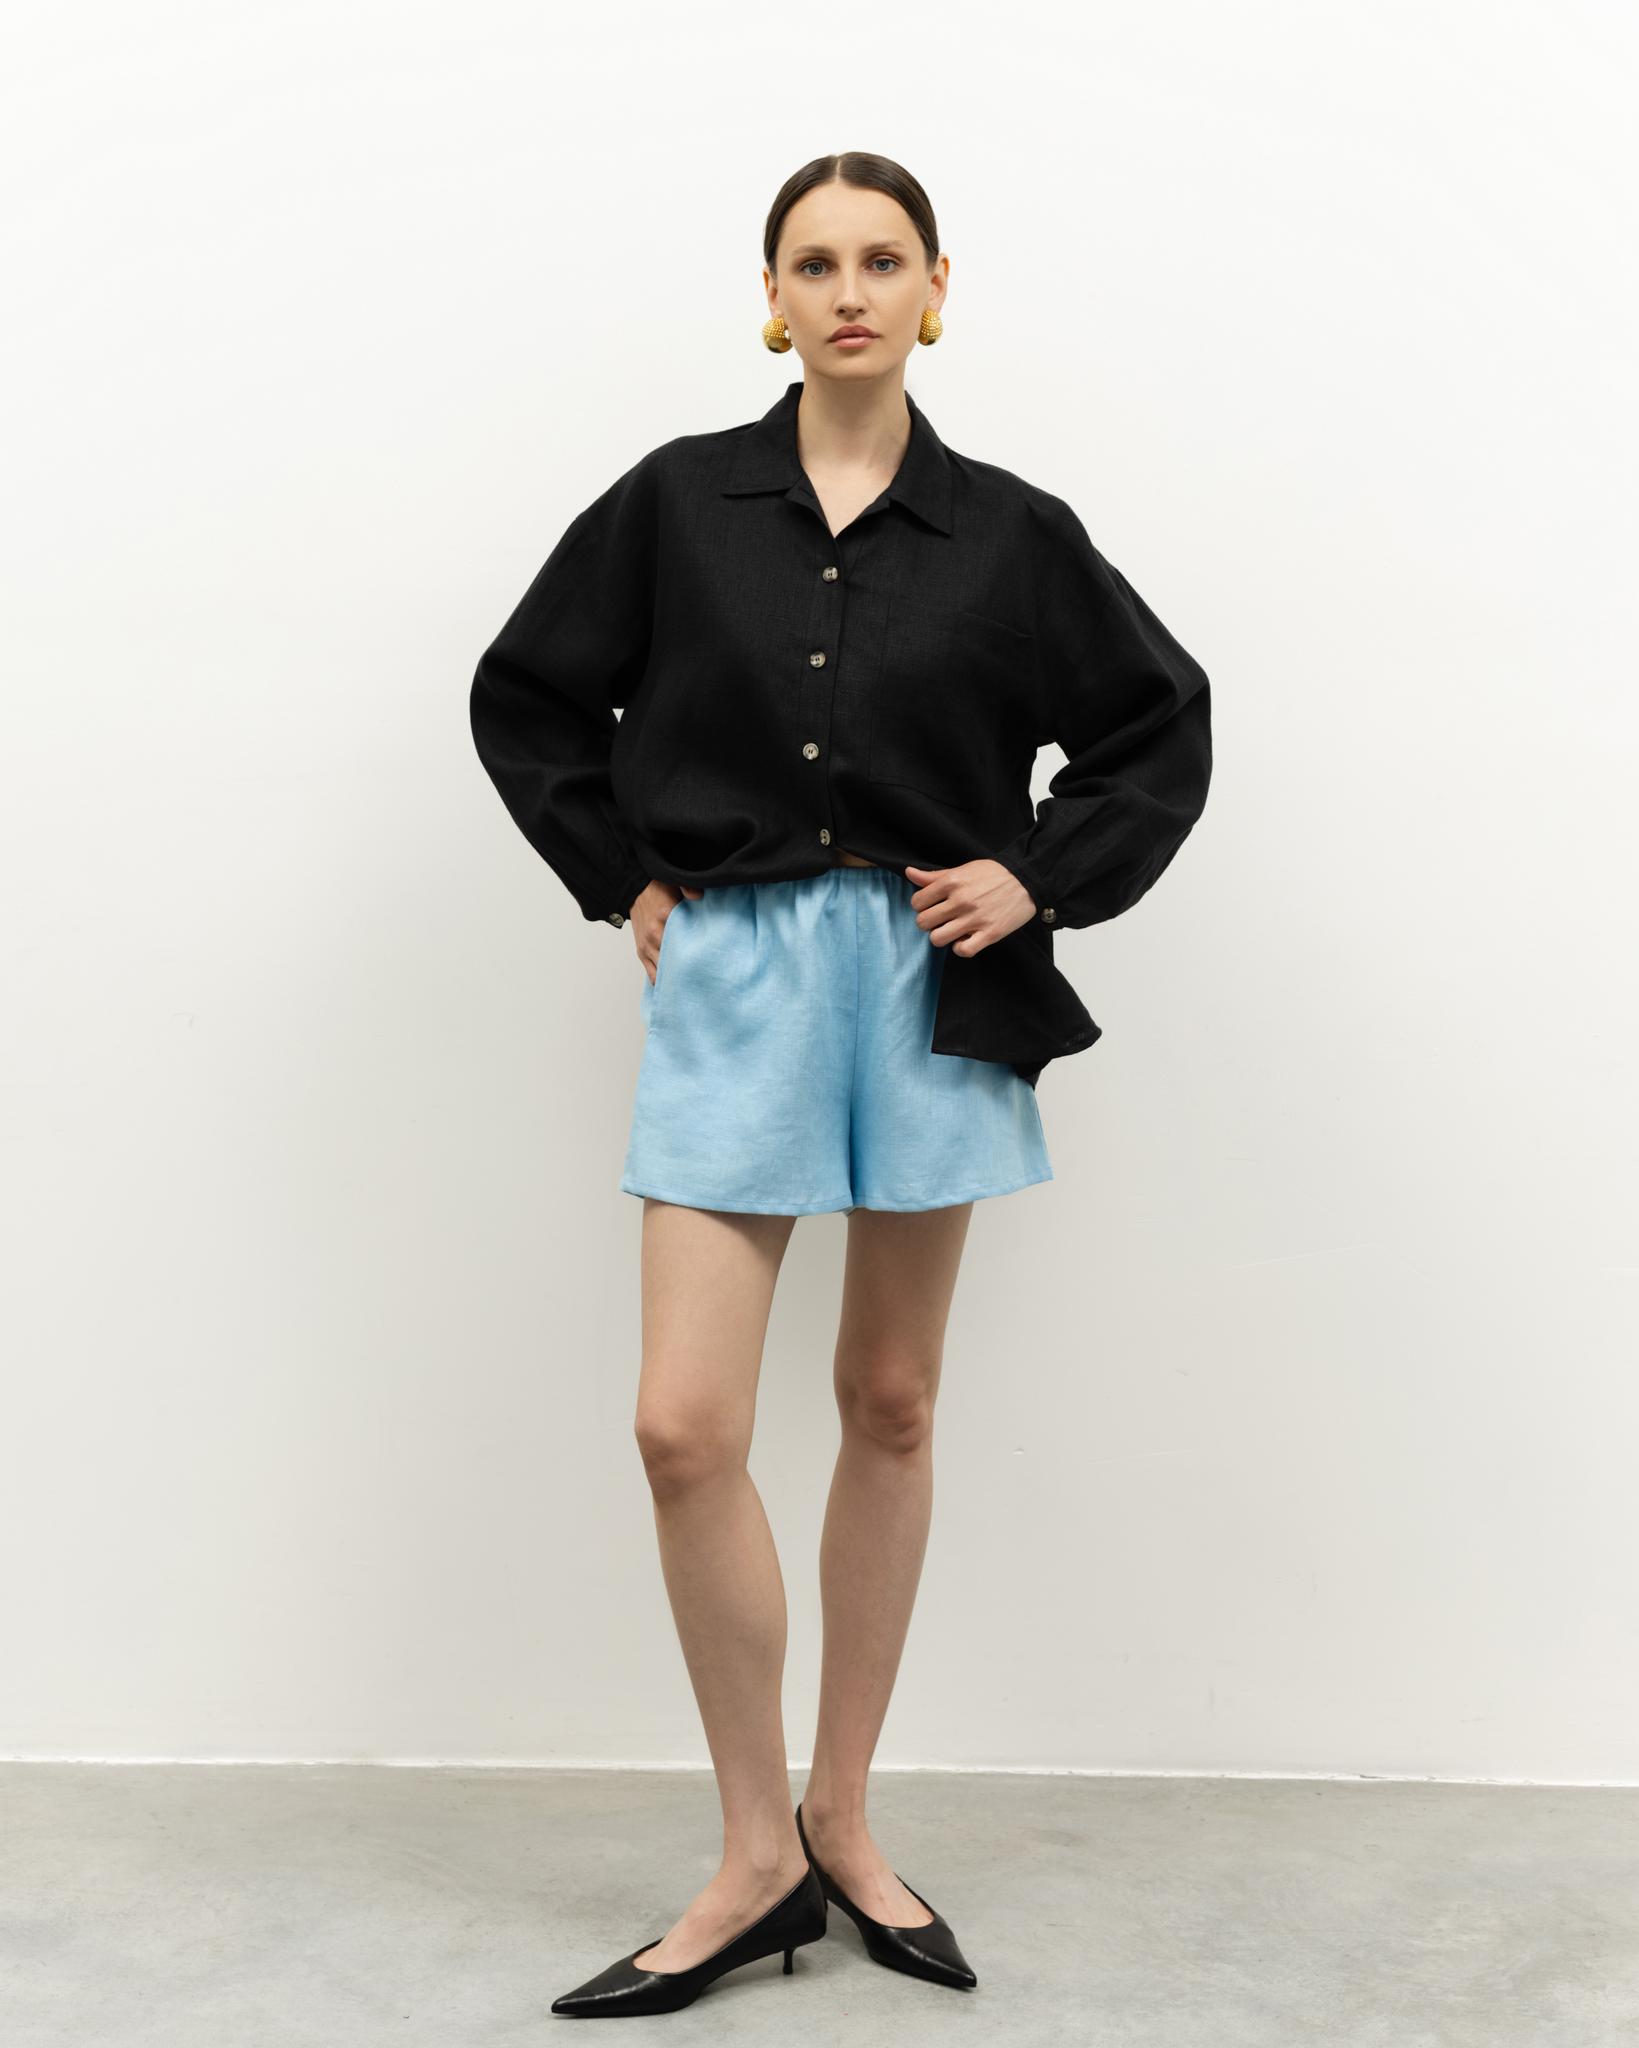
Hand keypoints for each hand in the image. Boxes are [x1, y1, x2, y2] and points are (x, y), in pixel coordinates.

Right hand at [632, 878, 703, 984]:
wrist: (634, 889)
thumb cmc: (657, 887)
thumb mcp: (674, 881)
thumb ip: (689, 887)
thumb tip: (700, 896)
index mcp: (665, 917)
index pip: (686, 941)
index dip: (701, 952)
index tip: (714, 960)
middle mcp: (655, 935)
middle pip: (677, 960)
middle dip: (692, 970)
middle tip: (709, 978)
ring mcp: (647, 946)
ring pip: (664, 971)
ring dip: (678, 978)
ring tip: (694, 985)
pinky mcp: (641, 952)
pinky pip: (652, 974)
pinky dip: (664, 982)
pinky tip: (677, 986)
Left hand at [903, 860, 1035, 956]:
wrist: (1027, 880)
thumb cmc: (994, 874)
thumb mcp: (963, 869)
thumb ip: (934, 876)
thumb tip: (908, 872)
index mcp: (951, 882)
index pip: (916, 902)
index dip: (921, 906)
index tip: (932, 906)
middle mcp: (960, 900)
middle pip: (923, 922)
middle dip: (929, 922)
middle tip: (941, 919)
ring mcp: (974, 919)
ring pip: (937, 939)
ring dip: (941, 936)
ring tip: (951, 930)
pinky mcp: (989, 933)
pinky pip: (963, 951)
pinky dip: (960, 948)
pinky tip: (965, 940)